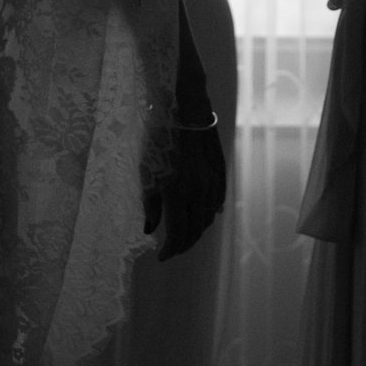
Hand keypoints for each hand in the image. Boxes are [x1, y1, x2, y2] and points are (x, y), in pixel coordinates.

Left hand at [144, 123, 226, 260]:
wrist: (187, 109)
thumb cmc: (158, 138)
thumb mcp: (145, 171)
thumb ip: (149, 203)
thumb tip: (149, 229)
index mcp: (178, 193)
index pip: (177, 234)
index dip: (170, 250)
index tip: (161, 256)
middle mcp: (199, 193)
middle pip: (194, 232)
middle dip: (182, 245)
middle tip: (171, 250)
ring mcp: (212, 184)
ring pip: (207, 219)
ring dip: (195, 231)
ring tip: (182, 235)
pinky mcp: (220, 175)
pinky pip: (216, 204)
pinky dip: (208, 215)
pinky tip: (201, 217)